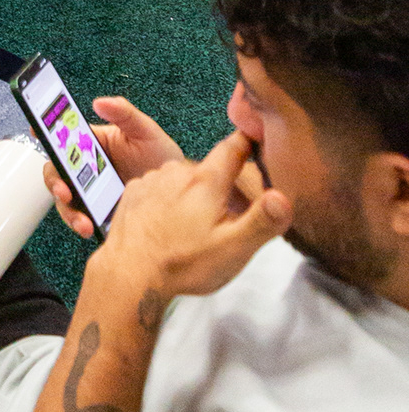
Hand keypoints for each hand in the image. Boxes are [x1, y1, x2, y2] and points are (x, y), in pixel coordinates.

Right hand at [39, 95, 178, 238]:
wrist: (182, 194)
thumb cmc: (161, 156)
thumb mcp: (146, 131)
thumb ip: (124, 114)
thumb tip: (100, 102)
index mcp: (92, 142)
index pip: (62, 135)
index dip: (45, 131)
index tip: (36, 131)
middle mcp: (86, 166)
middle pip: (57, 170)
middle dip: (54, 180)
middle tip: (64, 190)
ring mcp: (89, 190)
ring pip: (65, 198)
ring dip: (67, 208)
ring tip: (82, 219)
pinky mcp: (96, 211)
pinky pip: (80, 217)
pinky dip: (80, 223)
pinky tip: (90, 227)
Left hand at [88, 127, 290, 304]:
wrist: (128, 275)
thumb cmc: (184, 263)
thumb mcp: (233, 248)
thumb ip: (262, 220)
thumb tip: (283, 196)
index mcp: (205, 181)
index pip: (232, 148)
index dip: (247, 141)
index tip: (256, 136)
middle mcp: (176, 171)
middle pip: (210, 169)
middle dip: (223, 185)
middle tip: (230, 216)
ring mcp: (151, 180)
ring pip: (183, 178)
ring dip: (194, 193)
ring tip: (196, 226)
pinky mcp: (133, 192)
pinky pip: (160, 188)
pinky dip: (169, 199)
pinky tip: (170, 223)